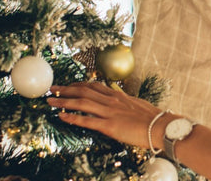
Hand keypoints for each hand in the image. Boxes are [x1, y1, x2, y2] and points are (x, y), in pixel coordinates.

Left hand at [47, 82, 161, 147]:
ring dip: (64, 100)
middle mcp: (111, 100)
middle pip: (83, 90)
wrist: (160, 125)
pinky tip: (61, 116)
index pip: (93, 86)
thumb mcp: (134, 103)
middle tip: (52, 89)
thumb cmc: (150, 116)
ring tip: (50, 100)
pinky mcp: (110, 126)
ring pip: (82, 103)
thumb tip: (117, 95)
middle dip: (66, 89)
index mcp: (116, 94)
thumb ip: (123, 100)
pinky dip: (73, 118)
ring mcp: (109, 112)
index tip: (67, 85)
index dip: (77, 84)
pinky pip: (87, 121)